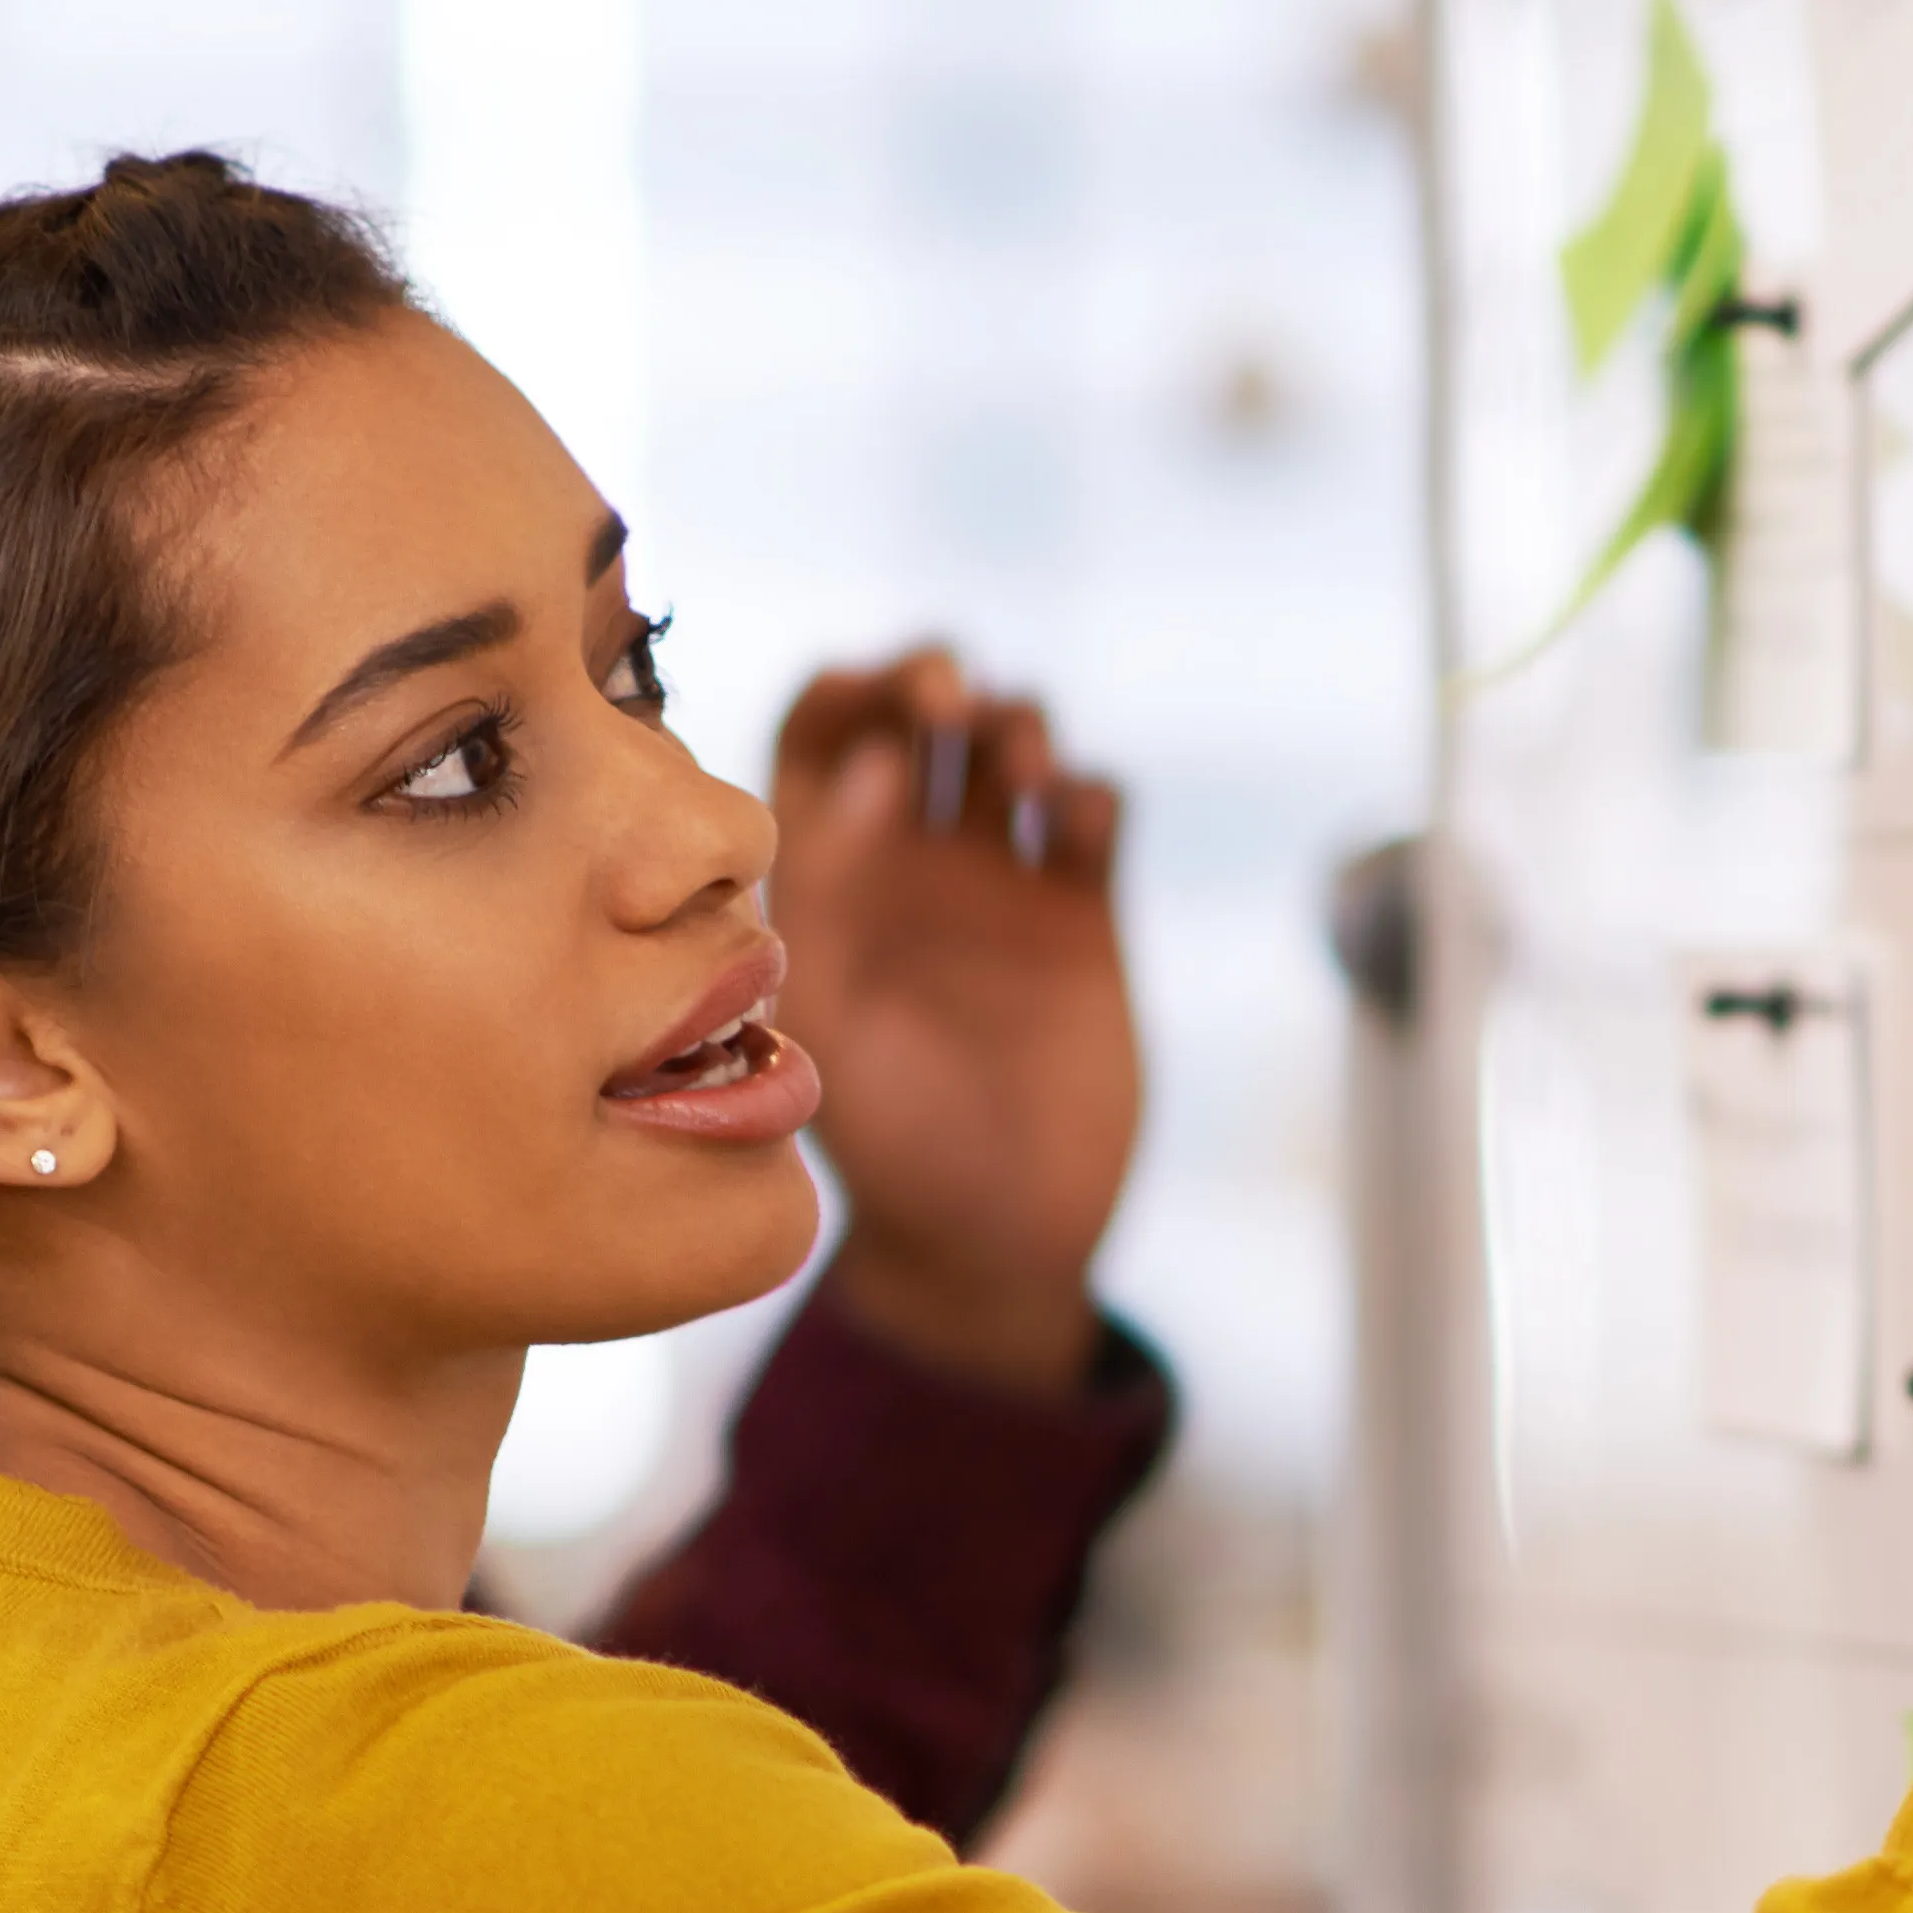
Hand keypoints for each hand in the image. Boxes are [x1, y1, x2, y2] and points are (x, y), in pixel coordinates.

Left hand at [765, 650, 1142, 1392]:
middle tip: (944, 704)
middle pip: (922, 713)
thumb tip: (872, 763)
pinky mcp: (1081, 915)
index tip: (865, 696)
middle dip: (932, 678)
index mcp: (825, 870)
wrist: (982, 1233)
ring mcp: (998, 880)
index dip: (843, 691)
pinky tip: (1071, 822)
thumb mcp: (828, 1010)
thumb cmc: (880, 1135)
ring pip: (1013, 743)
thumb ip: (834, 883)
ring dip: (1016, 722)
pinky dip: (1088, 791)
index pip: (821, 731)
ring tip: (1016, 768)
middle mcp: (908, 858)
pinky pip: (1092, 814)